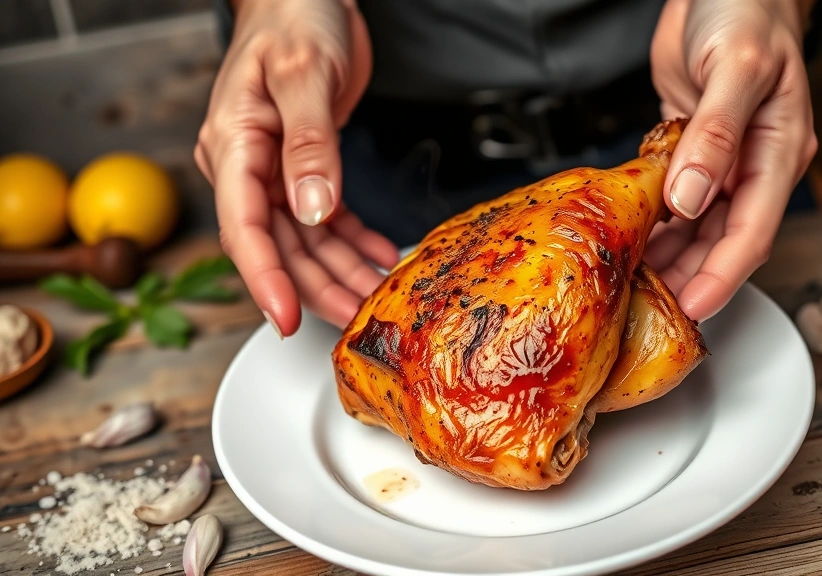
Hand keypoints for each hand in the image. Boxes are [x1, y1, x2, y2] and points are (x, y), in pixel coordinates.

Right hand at [194, 0, 397, 336]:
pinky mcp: (304, 167)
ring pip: (306, 239)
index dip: (264, 277)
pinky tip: (379, 254)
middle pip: (279, 244)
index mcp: (233, 143)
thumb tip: (312, 208)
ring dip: (341, 270)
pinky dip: (353, 239)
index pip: (242, 225)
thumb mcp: (305, 74)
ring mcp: (275, 170)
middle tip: (357, 317)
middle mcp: (248, 165)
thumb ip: (310, 144)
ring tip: (377, 296)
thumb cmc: (294, 17)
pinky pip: (326, 218)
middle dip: (317, 286)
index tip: (285, 316)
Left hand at [646, 0, 816, 321]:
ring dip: (668, 255)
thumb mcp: (736, 68)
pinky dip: (655, 223)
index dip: (722, 275)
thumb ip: (715, 135)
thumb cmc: (746, 11)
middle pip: (723, 240)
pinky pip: (673, 200)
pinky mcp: (692, 150)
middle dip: (690, 277)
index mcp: (779, 152)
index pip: (753, 231)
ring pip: (697, 227)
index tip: (694, 306)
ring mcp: (722, 160)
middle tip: (651, 307)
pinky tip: (631, 239)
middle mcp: (753, 164)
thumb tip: (690, 199)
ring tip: (634, 283)